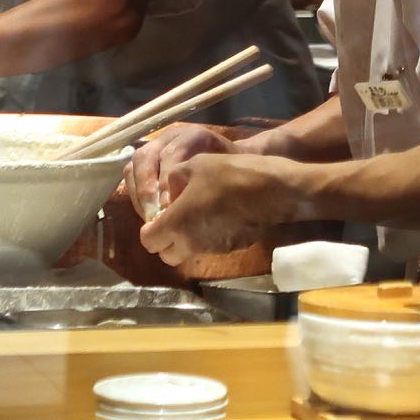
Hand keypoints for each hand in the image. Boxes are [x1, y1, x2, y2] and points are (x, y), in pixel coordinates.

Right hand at [123, 123, 236, 220]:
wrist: (231, 166)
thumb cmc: (230, 174)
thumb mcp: (227, 175)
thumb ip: (210, 183)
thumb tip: (185, 206)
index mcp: (192, 137)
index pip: (172, 153)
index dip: (167, 179)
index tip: (169, 206)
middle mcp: (171, 138)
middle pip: (146, 156)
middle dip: (146, 186)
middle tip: (152, 212)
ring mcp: (156, 147)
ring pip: (135, 164)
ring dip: (138, 192)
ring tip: (148, 215)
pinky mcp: (148, 162)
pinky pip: (131, 174)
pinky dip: (135, 194)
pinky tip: (146, 212)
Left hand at [138, 152, 304, 265]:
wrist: (271, 190)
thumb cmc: (229, 173)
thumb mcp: (194, 164)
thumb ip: (173, 180)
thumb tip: (169, 194)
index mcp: (177, 223)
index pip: (148, 241)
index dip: (149, 229)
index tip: (156, 215)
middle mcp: (191, 243)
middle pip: (165, 254)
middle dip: (164, 240)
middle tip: (173, 217)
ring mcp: (211, 249)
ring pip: (186, 254)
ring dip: (184, 241)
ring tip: (194, 214)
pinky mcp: (229, 250)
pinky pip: (207, 249)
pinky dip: (204, 239)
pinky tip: (216, 217)